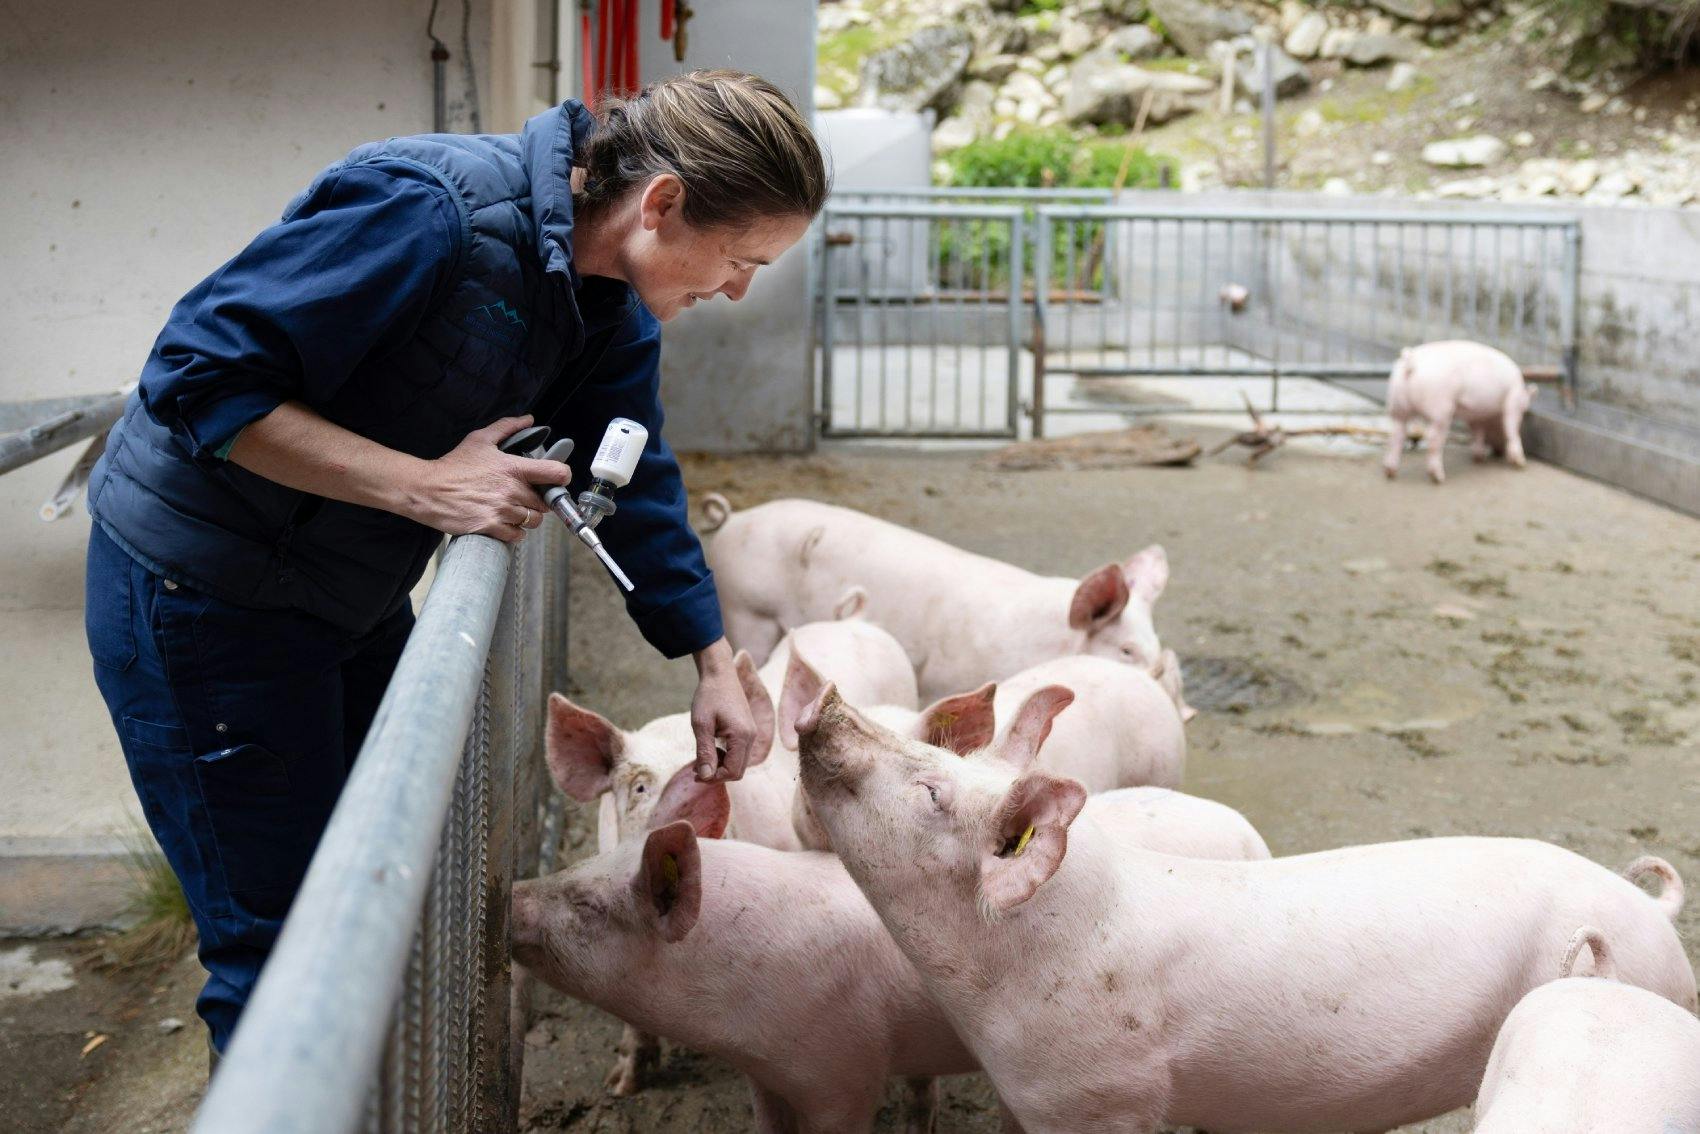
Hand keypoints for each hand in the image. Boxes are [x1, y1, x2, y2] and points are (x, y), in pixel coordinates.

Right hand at [406, 416, 572, 542]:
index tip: (558, 482)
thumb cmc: (453, 466)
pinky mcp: (490, 527)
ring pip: (532, 521)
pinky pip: (517, 536)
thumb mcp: (480, 440)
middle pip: (544, 503)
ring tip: (511, 510)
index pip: (555, 473)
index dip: (562, 478)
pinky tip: (503, 523)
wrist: (427, 489)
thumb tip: (528, 420)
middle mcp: (511, 490)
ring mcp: (501, 510)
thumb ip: (507, 428)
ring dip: (526, 517)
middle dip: (537, 501)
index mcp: (512, 468)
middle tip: (524, 497)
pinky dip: (514, 532)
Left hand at [689, 638, 757, 782]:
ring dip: (720, 766)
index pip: (733, 771)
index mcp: (742, 736)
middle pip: (738, 770)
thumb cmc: (708, 696)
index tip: (695, 773)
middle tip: (695, 769)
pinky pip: (739, 752)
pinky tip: (710, 748)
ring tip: (700, 758)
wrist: (719, 674)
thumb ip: (705, 752)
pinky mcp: (747, 730)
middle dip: (717, 774)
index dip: (714, 777)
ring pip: (739, 763)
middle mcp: (751, 737)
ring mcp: (751, 733)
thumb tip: (705, 776)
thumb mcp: (701, 725)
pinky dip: (725, 756)